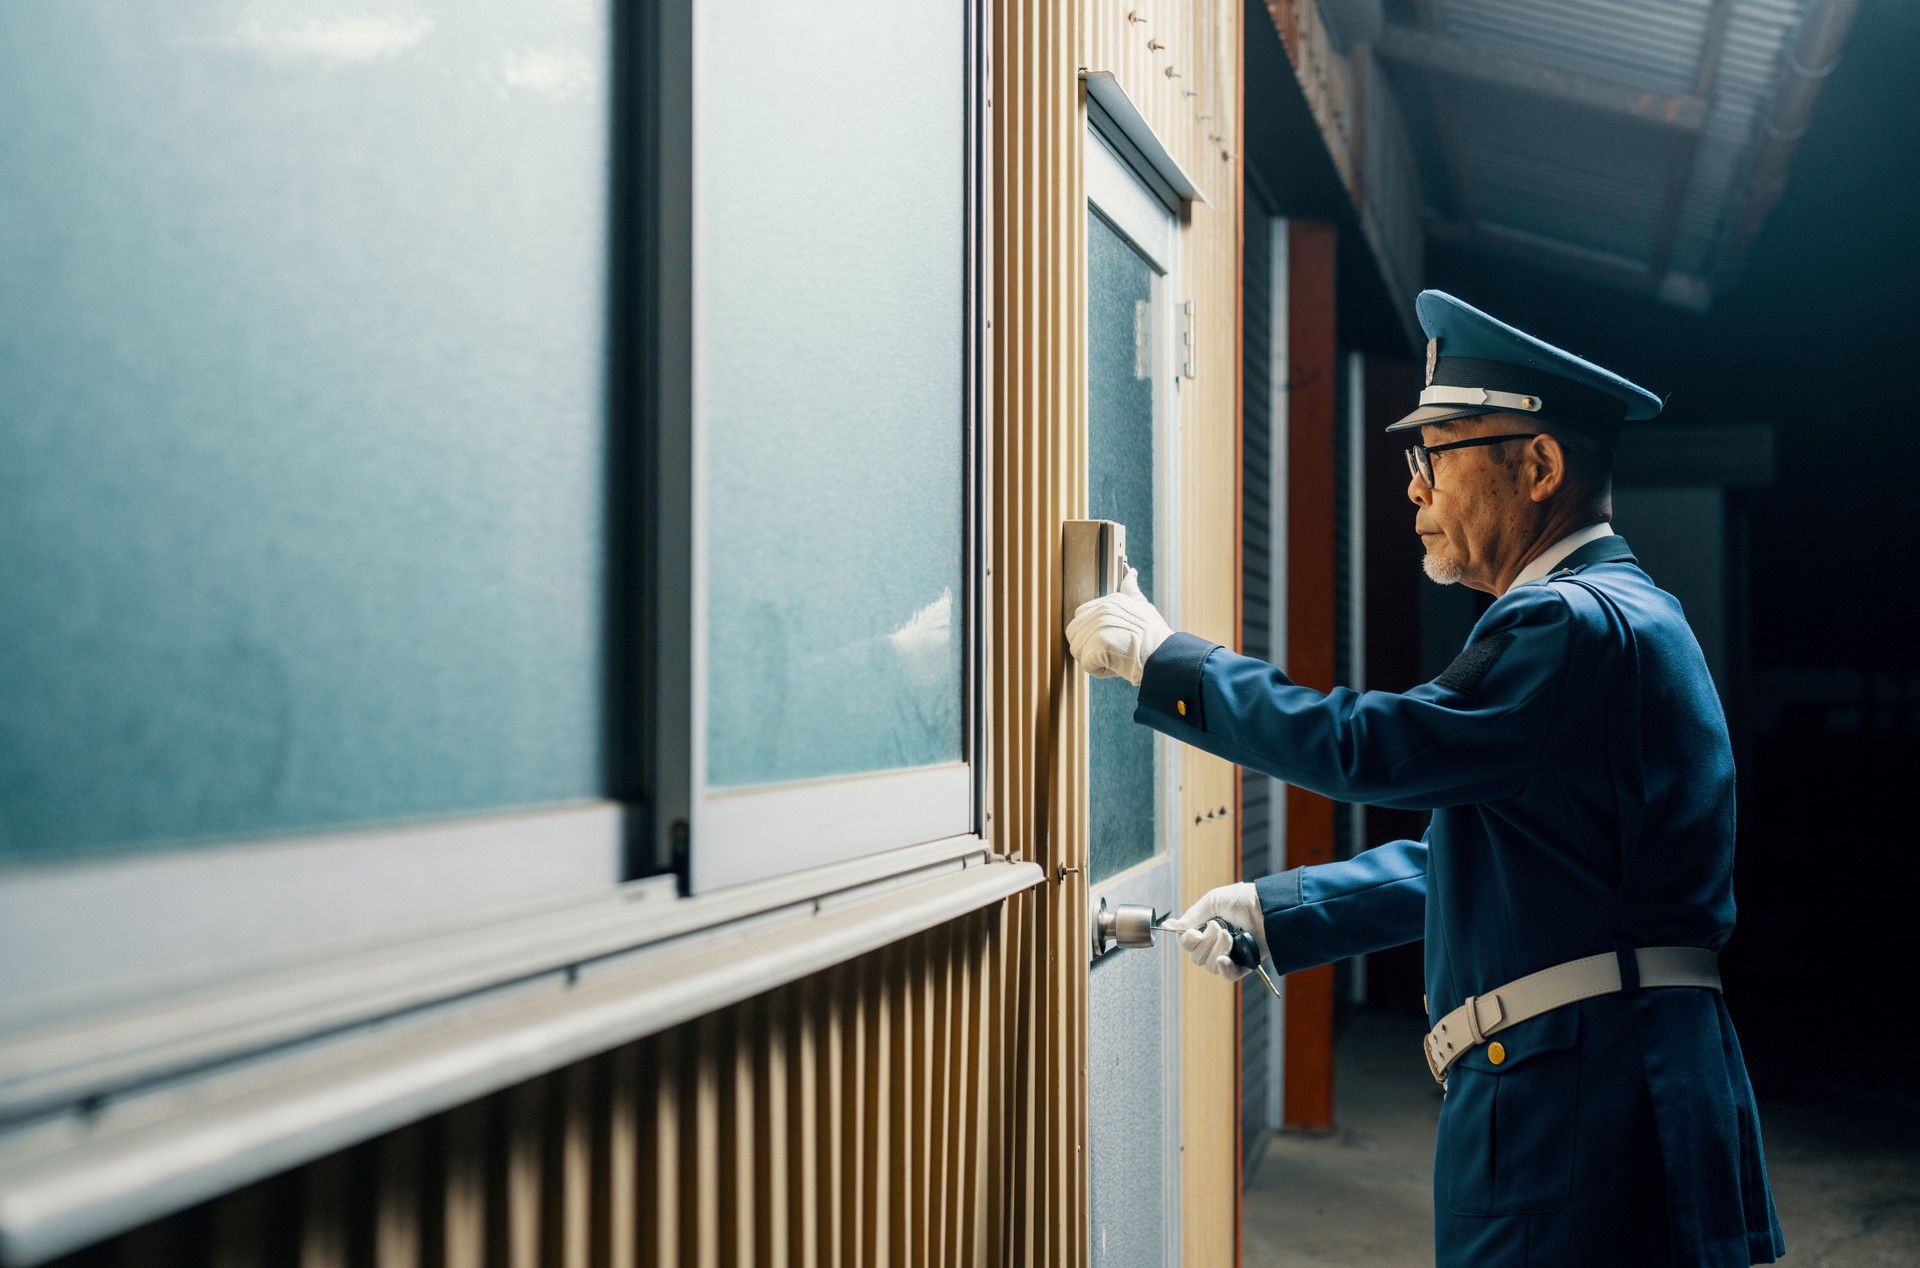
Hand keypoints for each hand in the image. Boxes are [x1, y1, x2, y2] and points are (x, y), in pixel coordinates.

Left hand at [1064, 568, 1171, 685]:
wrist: (1164, 657)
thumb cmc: (1156, 637)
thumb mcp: (1144, 607)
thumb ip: (1131, 591)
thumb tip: (1130, 573)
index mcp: (1110, 600)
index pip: (1080, 615)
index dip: (1090, 632)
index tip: (1109, 638)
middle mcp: (1102, 609)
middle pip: (1074, 633)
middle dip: (1087, 646)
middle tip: (1111, 651)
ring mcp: (1099, 626)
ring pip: (1078, 649)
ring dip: (1093, 659)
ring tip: (1115, 657)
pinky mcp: (1097, 645)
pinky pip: (1086, 664)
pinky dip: (1099, 670)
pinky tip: (1116, 665)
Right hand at [1163, 882, 1267, 980]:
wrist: (1269, 908)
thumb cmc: (1243, 900)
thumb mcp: (1213, 901)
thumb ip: (1192, 916)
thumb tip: (1169, 925)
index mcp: (1206, 929)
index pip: (1187, 943)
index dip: (1188, 940)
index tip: (1194, 932)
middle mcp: (1215, 944)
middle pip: (1196, 957)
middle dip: (1207, 942)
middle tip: (1220, 928)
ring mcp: (1229, 956)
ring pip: (1210, 965)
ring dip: (1219, 949)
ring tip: (1232, 936)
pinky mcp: (1243, 965)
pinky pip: (1227, 975)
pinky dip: (1224, 968)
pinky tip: (1225, 959)